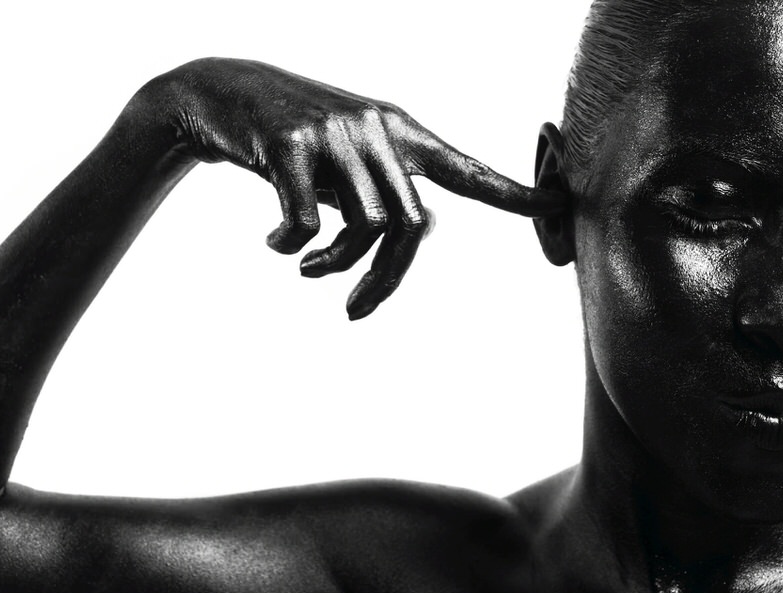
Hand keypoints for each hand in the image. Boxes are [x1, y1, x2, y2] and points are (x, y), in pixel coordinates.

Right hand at [147, 58, 566, 318]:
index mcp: (401, 133)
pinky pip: (308, 221)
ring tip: (307, 269)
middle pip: (410, 226)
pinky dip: (291, 247)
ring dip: (334, 266)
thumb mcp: (350, 162)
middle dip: (385, 280)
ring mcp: (337, 133)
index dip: (512, 193)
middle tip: (354, 310)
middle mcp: (378, 128)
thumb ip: (386, 193)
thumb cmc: (298, 141)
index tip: (559, 205)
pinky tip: (272, 246)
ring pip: (366, 227)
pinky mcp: (292, 143)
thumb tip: (419, 234)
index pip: (466, 169)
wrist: (224, 92)